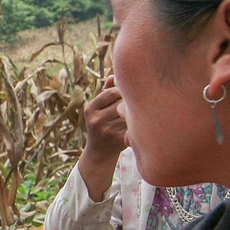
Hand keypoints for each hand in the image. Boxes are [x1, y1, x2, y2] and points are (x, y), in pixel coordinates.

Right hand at [77, 77, 127, 202]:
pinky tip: (139, 124)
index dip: (123, 91)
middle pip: (122, 101)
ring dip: (136, 111)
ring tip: (139, 113)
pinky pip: (134, 124)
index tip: (128, 95)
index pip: (112, 91)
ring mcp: (107, 131)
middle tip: (137, 103)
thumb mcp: (99, 109)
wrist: (99, 153)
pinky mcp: (118, 139)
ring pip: (129, 112)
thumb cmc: (103, 125)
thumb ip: (106, 91)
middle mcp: (96, 120)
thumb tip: (113, 76)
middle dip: (130, 101)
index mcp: (90, 109)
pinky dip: (138, 122)